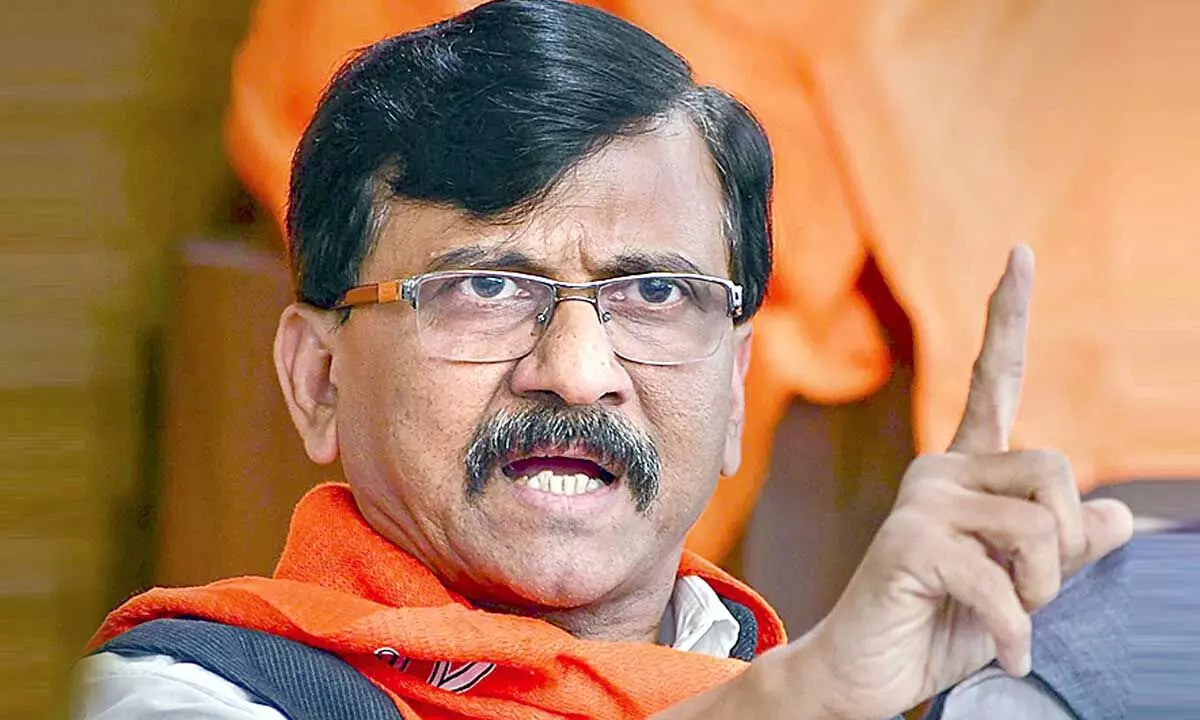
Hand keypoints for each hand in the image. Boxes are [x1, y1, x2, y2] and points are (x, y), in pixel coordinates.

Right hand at [790, 246, 1133, 717]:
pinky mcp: (909, 543)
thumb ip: (1065, 545)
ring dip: (1043, 593)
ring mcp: (920, 503)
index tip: (1019, 254)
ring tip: (1011, 623)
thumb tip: (1122, 515)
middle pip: (1055, 469)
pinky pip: (1004, 584)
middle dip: (1069, 545)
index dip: (1007, 318)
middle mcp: (939, 472)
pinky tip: (1003, 654)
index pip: (991, 381)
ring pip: (1041, 527)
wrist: (864, 672)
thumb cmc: (938, 624)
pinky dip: (1014, 633)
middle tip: (1037, 592)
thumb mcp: (1020, 585)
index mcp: (964, 470)